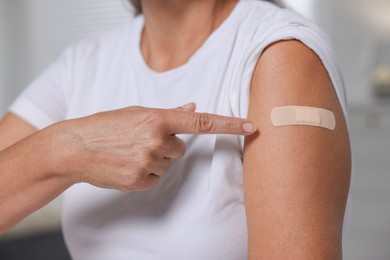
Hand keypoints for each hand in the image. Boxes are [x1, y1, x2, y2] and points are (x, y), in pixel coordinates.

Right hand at [57, 103, 256, 191]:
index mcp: (157, 118)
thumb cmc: (105, 126)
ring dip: (155, 159)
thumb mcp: (136, 111)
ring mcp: (149, 162)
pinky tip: (127, 164)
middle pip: (181, 148)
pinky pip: (156, 178)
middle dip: (167, 145)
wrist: (75, 148)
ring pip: (168, 163)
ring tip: (131, 152)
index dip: (229, 124)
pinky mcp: (141, 180)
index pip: (202, 122)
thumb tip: (192, 107)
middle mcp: (157, 140)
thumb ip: (168, 112)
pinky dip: (146, 173)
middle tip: (141, 141)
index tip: (251, 127)